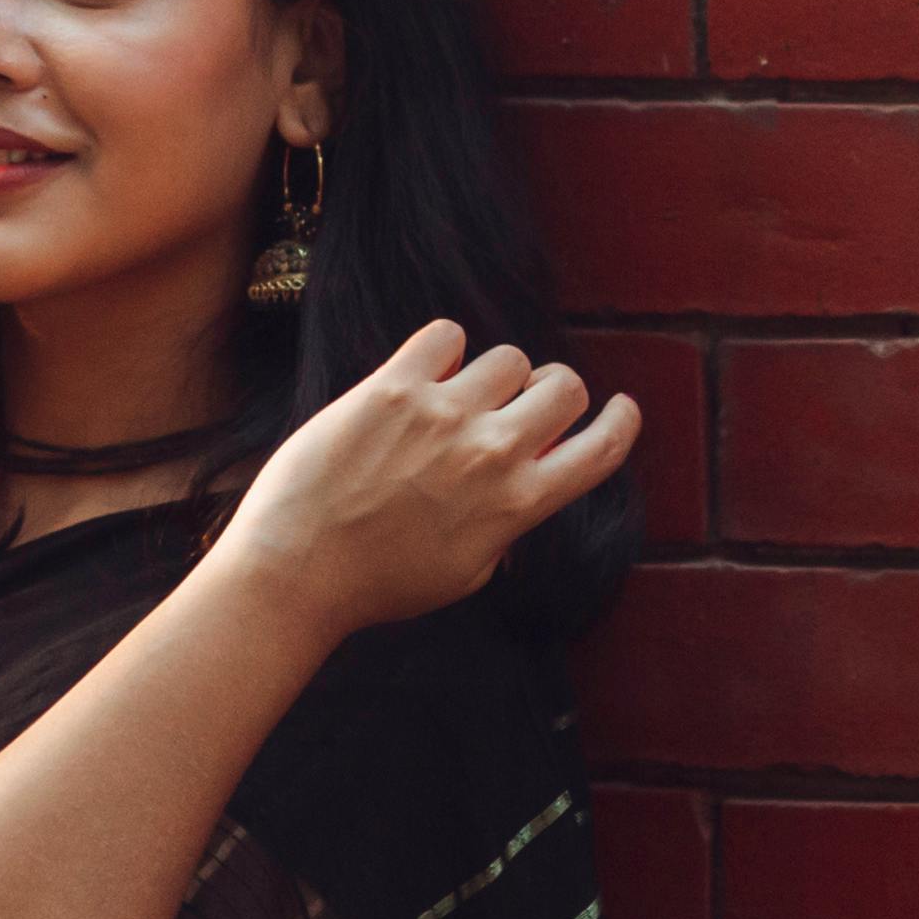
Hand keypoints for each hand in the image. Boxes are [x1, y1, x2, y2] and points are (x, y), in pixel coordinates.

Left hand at [212, 321, 641, 642]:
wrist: (297, 570)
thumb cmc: (376, 584)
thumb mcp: (464, 574)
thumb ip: (503, 530)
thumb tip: (520, 499)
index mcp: (517, 505)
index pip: (601, 450)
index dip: (620, 422)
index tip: (620, 408)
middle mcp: (492, 453)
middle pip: (564, 387)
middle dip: (551, 392)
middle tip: (523, 404)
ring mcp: (443, 415)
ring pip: (507, 357)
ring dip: (492, 375)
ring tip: (457, 397)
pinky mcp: (392, 389)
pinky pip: (445, 334)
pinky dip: (442, 348)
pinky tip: (423, 373)